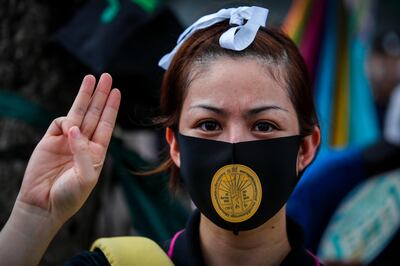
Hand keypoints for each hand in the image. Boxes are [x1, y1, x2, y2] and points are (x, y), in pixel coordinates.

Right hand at [17, 73, 120, 223]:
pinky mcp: (49, 141)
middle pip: (94, 114)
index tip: (117, 92)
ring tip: (91, 78)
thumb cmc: (69, 196)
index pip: (106, 124)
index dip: (111, 108)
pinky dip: (64, 120)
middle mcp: (83, 143)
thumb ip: (83, 152)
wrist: (43, 206)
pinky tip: (68, 127)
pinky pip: (59, 123)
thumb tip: (74, 128)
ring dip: (84, 96)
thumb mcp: (85, 177)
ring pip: (77, 113)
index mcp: (97, 152)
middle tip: (107, 77)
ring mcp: (66, 141)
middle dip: (101, 95)